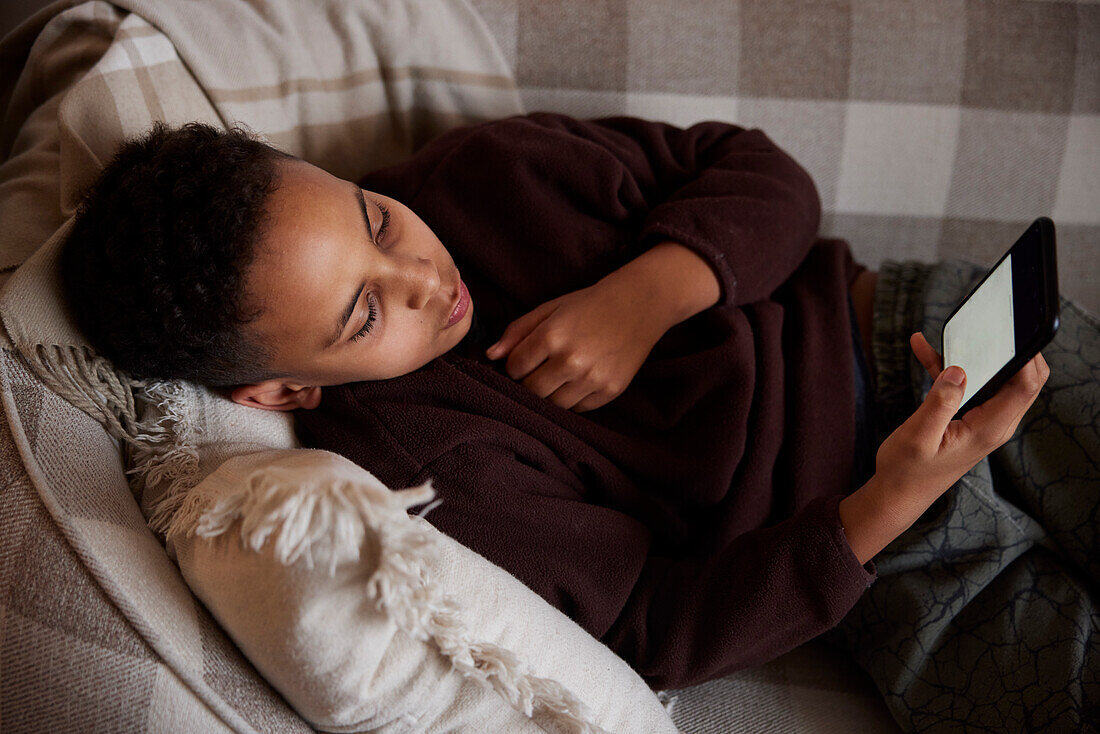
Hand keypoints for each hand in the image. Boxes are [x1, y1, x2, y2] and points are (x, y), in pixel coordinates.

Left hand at [485, 278, 669, 411]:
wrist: (638, 305)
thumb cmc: (589, 305)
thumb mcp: (550, 309)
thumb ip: (517, 331)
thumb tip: (491, 355)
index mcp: (552, 336)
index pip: (514, 368)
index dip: (514, 365)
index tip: (523, 360)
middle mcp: (571, 360)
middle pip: (531, 391)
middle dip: (528, 383)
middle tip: (538, 370)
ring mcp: (592, 379)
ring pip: (553, 405)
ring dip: (549, 394)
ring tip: (557, 376)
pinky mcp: (610, 391)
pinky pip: (578, 408)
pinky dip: (572, 399)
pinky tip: (578, 380)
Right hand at [874, 332, 1049, 516]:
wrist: (897, 493)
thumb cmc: (906, 470)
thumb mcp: (918, 435)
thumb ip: (940, 401)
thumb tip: (960, 369)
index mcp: (988, 428)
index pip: (1025, 385)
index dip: (1025, 356)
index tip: (1008, 332)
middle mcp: (993, 423)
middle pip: (1022, 379)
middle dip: (1010, 350)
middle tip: (989, 327)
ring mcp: (983, 420)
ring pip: (994, 378)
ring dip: (973, 355)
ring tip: (942, 337)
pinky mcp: (968, 417)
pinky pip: (968, 385)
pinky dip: (950, 368)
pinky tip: (924, 350)